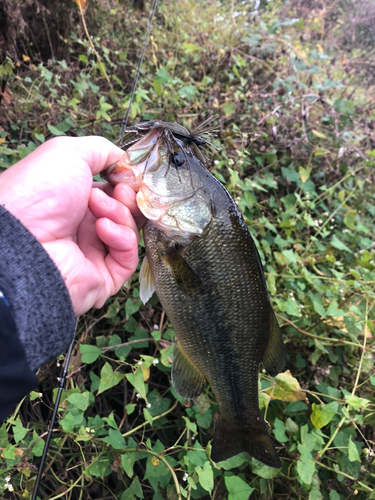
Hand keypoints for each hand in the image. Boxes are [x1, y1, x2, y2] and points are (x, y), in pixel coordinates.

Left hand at [0, 136, 144, 315]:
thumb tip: (126, 164)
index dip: (126, 182)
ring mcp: (93, 252)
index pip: (115, 192)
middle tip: (118, 190)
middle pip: (127, 211)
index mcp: (75, 199)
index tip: (126, 175)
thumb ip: (102, 151)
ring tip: (97, 207)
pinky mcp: (102, 277)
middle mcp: (84, 226)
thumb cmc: (38, 192)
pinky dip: (121, 238)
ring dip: (121, 214)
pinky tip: (102, 228)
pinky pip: (127, 258)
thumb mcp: (69, 152)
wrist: (22, 238)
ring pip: (129, 232)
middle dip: (127, 197)